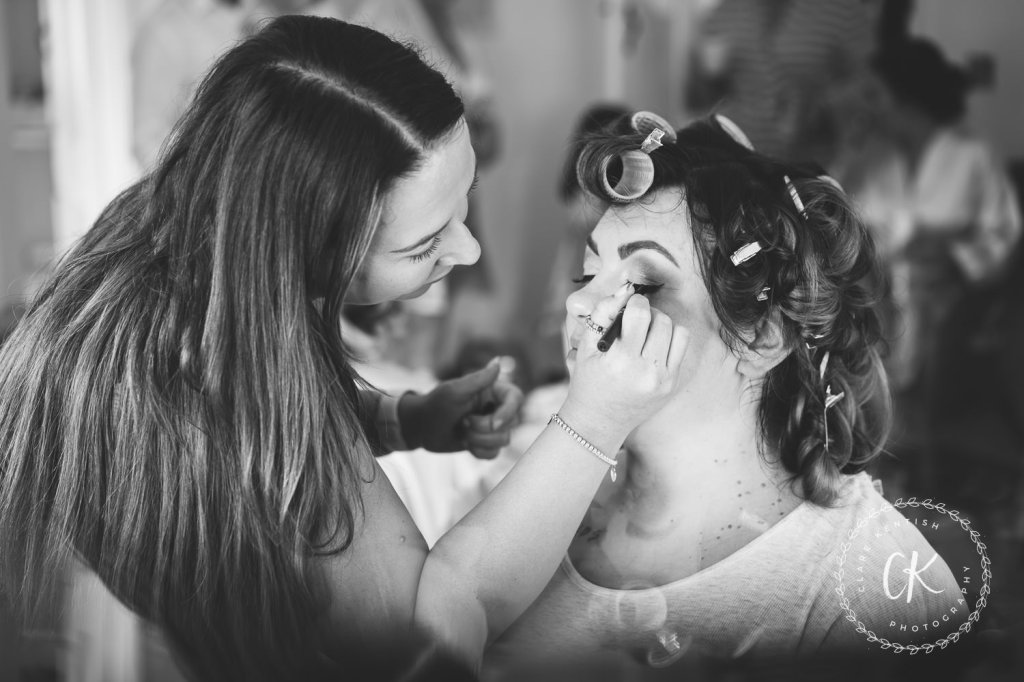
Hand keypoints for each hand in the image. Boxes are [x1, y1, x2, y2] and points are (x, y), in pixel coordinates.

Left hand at [399, 358, 523, 459]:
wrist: (420, 427)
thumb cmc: (435, 404)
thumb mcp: (454, 390)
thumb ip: (478, 379)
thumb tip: (498, 361)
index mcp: (492, 390)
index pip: (516, 398)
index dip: (508, 413)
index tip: (492, 423)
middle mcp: (495, 407)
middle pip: (512, 423)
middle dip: (486, 428)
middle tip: (464, 422)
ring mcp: (491, 426)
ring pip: (504, 440)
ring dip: (480, 440)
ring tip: (462, 433)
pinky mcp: (485, 443)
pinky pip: (495, 453)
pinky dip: (479, 452)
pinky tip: (466, 444)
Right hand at [560, 284, 689, 448]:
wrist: (598, 422)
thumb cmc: (588, 381)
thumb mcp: (585, 347)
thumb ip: (602, 314)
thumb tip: (625, 290)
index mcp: (620, 361)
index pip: (640, 314)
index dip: (635, 301)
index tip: (628, 305)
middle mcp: (645, 371)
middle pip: (661, 320)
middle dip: (648, 312)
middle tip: (635, 319)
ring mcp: (662, 379)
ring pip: (676, 330)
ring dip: (661, 324)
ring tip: (645, 332)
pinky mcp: (671, 384)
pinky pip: (681, 346)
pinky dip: (670, 338)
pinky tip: (654, 345)